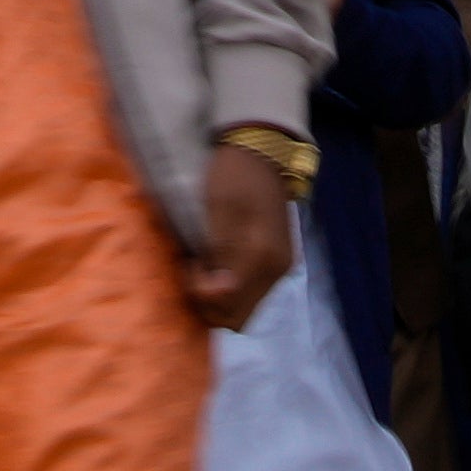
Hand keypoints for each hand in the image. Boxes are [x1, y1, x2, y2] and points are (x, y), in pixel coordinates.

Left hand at [183, 142, 294, 333]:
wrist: (260, 153)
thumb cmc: (232, 175)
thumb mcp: (218, 209)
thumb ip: (219, 252)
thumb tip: (218, 292)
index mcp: (263, 255)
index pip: (230, 305)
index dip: (203, 294)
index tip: (191, 265)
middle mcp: (277, 269)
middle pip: (239, 317)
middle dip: (210, 303)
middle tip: (194, 269)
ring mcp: (280, 268)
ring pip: (245, 309)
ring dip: (219, 298)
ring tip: (204, 266)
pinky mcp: (277, 263)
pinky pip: (251, 293)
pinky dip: (231, 288)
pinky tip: (218, 263)